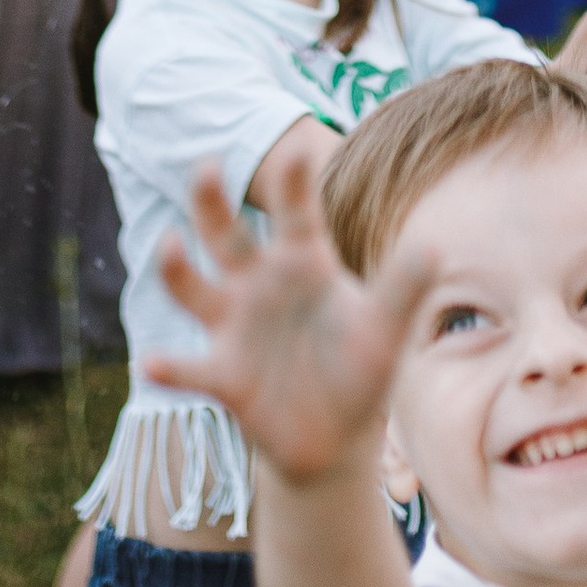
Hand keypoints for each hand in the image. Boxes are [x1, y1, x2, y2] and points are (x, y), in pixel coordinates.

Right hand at [140, 150, 424, 483]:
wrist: (335, 436)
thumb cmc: (361, 367)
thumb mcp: (385, 330)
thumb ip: (402, 290)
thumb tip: (433, 249)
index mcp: (303, 264)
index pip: (296, 215)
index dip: (294, 185)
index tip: (294, 149)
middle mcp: (260, 284)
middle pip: (228, 236)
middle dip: (212, 203)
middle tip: (206, 166)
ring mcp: (234, 326)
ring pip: (194, 289)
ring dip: (178, 269)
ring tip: (170, 246)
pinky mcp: (222, 374)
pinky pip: (189, 368)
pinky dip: (169, 367)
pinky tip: (152, 364)